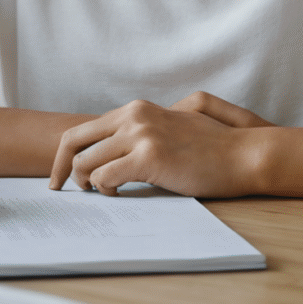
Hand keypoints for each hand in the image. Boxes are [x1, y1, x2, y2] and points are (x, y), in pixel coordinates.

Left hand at [49, 93, 273, 198]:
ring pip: (86, 163)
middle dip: (60, 169)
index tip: (59, 177)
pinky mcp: (149, 156)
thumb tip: (110, 154)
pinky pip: (106, 177)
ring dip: (89, 184)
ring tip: (105, 194)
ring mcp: (140, 134)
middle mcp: (133, 116)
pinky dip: (105, 190)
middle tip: (59, 190)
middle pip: (73, 142)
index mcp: (135, 109)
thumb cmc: (212, 149)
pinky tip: (119, 194)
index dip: (63, 155)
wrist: (244, 155)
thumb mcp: (170, 129)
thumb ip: (141, 134)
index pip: (83, 129)